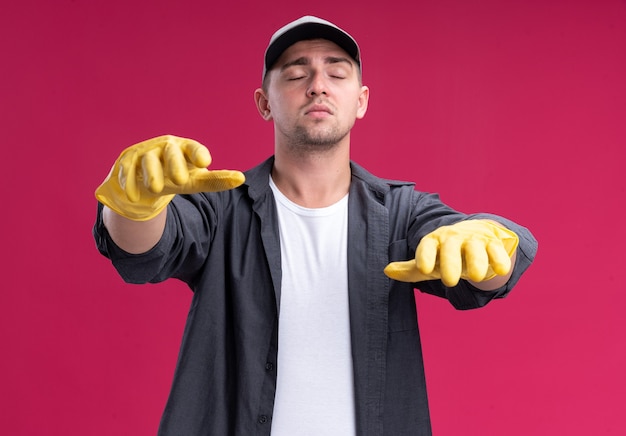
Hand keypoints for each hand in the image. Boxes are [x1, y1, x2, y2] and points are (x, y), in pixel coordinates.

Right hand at [95, 135, 244, 220]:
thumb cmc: (176, 177)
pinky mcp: (126, 162)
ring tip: (156, 189)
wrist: (145, 182)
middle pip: (170, 150)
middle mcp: (164, 147)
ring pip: (147, 160)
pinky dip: (129, 184)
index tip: (205, 162)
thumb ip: (216, 180)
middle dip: (175, 164)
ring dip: (152, 175)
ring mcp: (144, 152)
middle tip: (180, 180)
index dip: (197, 152)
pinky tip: (133, 196)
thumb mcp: (195, 182)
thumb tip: (241, 178)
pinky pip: (126, 171)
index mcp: (184, 148)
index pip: (192, 147)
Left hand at [384, 220, 518, 286]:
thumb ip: (410, 269)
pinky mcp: (493, 243)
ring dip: (477, 261)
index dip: (425, 255)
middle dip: (450, 262)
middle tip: (449, 281)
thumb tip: (387, 271)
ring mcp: (474, 239)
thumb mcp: (430, 260)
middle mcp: (453, 238)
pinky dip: (500, 258)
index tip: (424, 269)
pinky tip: (501, 269)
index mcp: (434, 240)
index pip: (427, 244)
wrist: (476, 234)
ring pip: (475, 247)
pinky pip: (497, 249)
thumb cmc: (446, 253)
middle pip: (450, 246)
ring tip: (476, 277)